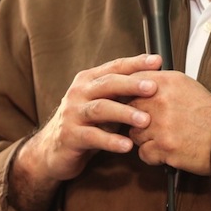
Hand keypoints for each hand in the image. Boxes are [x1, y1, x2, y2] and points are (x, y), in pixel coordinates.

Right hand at [10, 54, 162, 210]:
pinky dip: (111, 141)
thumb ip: (123, 92)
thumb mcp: (104, 102)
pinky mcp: (70, 136)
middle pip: (108, 84)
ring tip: (145, 120)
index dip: (136, 63)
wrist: (53, 149)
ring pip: (101, 109)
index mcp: (89, 80)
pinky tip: (127, 145)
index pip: (115, 66)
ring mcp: (72, 113)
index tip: (158, 61)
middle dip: (132, 84)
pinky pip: (93, 137)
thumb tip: (157, 79)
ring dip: (125, 113)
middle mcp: (79, 92)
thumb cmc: (87, 123)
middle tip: (154, 88)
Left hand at [128, 71, 210, 174]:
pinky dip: (153, 155)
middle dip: (137, 118)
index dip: (128, 93)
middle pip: (129, 108)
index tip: (129, 100)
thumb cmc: (210, 114)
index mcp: (168, 82)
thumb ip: (161, 84)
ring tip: (164, 137)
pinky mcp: (164, 147)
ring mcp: (161, 125)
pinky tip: (167, 150)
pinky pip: (143, 152)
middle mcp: (162, 100)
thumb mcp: (187, 86)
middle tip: (151, 123)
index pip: (132, 82)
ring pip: (134, 133)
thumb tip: (139, 85)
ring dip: (145, 138)